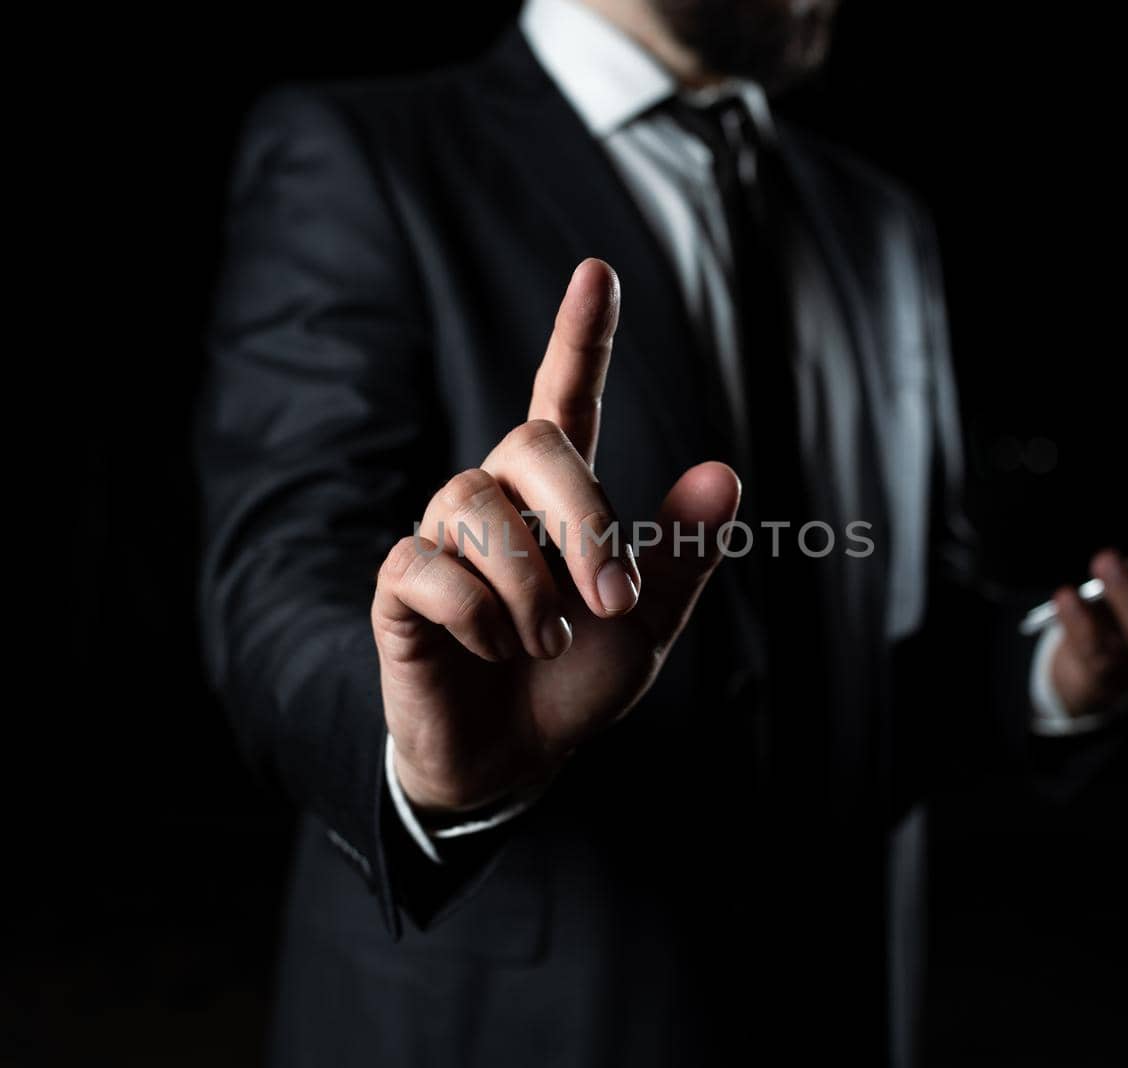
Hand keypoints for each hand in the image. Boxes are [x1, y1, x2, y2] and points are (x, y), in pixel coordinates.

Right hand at [372, 259, 742, 813]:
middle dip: (583, 519)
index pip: (564, 395)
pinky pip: (425, 567)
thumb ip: (683, 553)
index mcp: (556, 497)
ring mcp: (440, 539)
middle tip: (613, 601)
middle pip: (527, 444)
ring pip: (473, 506)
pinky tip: (494, 649)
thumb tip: (727, 472)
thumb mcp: (649, 623)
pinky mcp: (400, 588)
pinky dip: (476, 616)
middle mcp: (494, 499)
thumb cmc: (574, 680)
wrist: (515, 760)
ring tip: (546, 642)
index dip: (579, 335)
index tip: (598, 271)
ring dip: (529, 585)